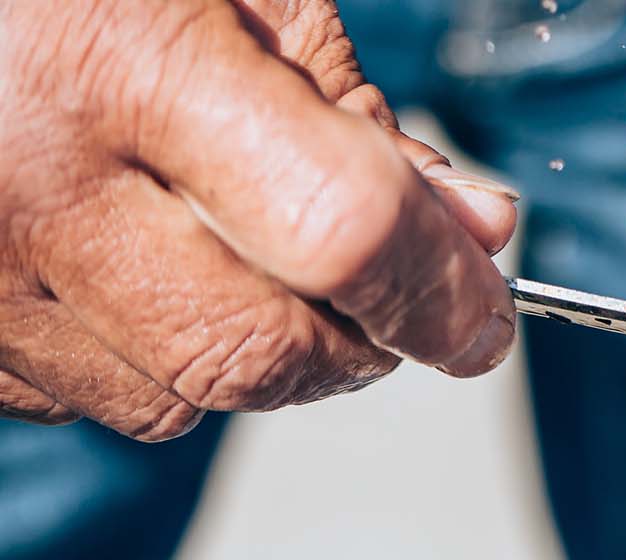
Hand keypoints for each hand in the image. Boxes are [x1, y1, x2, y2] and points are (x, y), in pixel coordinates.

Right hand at [0, 0, 518, 440]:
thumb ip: (356, 110)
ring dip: (251, 350)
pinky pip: (84, 393)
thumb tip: (475, 229)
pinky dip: (149, 351)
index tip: (482, 318)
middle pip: (258, 352)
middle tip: (392, 297)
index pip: (339, 232)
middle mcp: (33, 190)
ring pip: (173, 396)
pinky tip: (143, 261)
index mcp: (124, 69)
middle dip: (359, 344)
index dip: (436, 290)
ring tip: (242, 244)